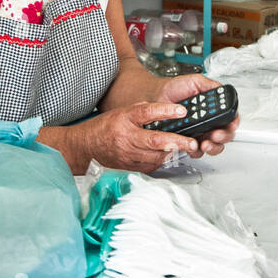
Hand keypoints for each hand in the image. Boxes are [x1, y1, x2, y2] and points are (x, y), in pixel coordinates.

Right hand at [73, 102, 200, 173]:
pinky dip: (161, 160)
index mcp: (124, 119)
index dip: (165, 111)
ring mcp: (127, 154)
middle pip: (155, 140)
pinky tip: (167, 155)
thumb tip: (163, 111)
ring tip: (185, 148)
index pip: (146, 112)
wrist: (86, 147)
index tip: (181, 111)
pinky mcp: (129, 166)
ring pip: (155, 155)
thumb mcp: (121, 112)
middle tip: (191, 142)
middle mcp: (126, 137)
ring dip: (172, 152)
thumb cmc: (104, 128)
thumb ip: (140, 111)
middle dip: (176, 141)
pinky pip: (150, 165)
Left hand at [155, 73, 237, 157]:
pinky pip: (196, 151)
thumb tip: (222, 90)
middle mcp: (210, 122)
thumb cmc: (174, 89)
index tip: (229, 125)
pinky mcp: (188, 142)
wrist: (155, 97)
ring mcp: (200, 133)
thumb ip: (210, 85)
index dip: (233, 122)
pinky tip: (192, 146)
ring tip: (205, 143)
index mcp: (214, 109)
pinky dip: (196, 151)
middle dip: (223, 137)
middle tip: (215, 135)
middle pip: (226, 135)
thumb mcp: (195, 82)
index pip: (231, 118)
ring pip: (214, 146)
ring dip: (212, 147)